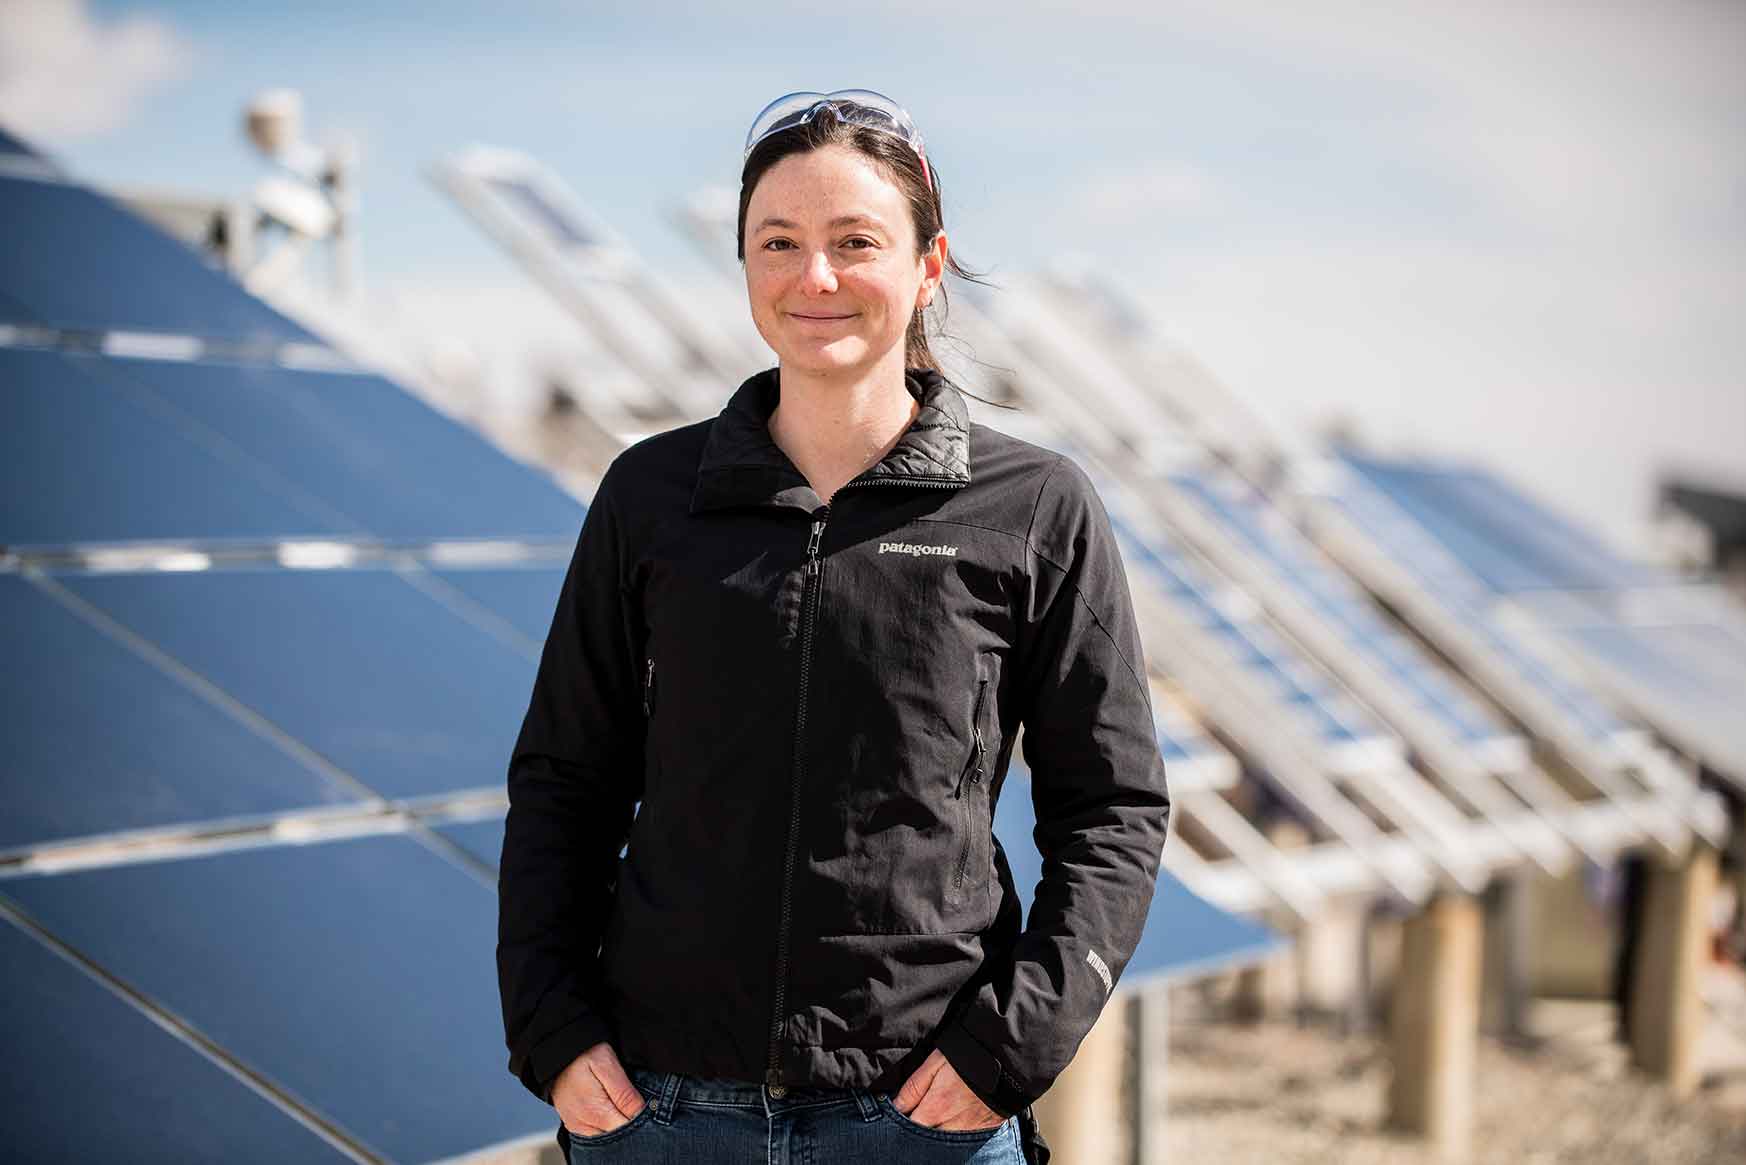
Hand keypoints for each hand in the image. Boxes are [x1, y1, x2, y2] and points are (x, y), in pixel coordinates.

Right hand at [552, 1041, 646, 1136]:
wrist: (555, 1053)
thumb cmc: (581, 1054)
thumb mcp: (606, 1064)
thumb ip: (624, 1092)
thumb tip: (642, 1113)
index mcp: (594, 1111)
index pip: (627, 1129)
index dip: (641, 1120)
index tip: (647, 1106)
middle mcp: (584, 1124)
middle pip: (617, 1136)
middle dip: (631, 1122)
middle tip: (633, 1101)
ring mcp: (577, 1127)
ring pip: (607, 1137)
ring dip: (618, 1124)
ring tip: (620, 1102)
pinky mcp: (574, 1125)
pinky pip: (596, 1134)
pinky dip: (607, 1125)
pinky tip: (611, 1109)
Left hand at [891, 1048, 1006, 1131]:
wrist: (1006, 1058)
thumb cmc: (968, 1056)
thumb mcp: (935, 1063)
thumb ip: (913, 1087)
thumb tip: (894, 1105)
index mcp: (935, 1108)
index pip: (909, 1127)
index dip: (901, 1124)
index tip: (902, 1115)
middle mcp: (951, 1125)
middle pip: (928, 1138)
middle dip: (920, 1130)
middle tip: (921, 1115)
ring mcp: (970, 1129)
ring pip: (946, 1142)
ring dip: (939, 1133)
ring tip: (939, 1118)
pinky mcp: (986, 1129)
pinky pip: (966, 1140)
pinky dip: (958, 1134)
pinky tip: (955, 1123)